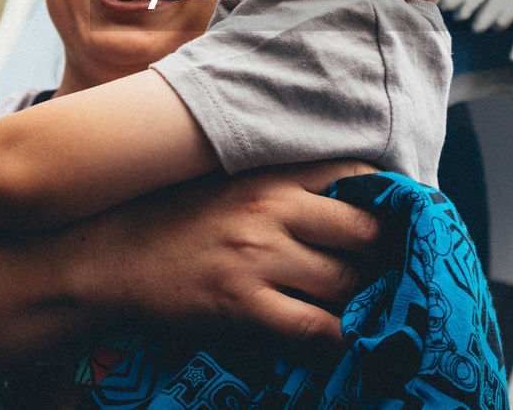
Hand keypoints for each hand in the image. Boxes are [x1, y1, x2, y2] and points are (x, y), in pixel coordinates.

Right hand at [69, 159, 380, 344]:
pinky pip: (315, 326)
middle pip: (365, 230)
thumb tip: (337, 202)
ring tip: (379, 311)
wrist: (105, 257)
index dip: (392, 197)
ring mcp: (258, 256)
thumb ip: (279, 186)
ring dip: (368, 299)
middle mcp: (272, 208)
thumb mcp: (226, 184)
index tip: (407, 219)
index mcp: (270, 175)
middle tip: (398, 274)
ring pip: (348, 280)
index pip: (356, 171)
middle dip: (388, 255)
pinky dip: (340, 338)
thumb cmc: (168, 219)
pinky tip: (348, 343)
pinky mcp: (241, 303)